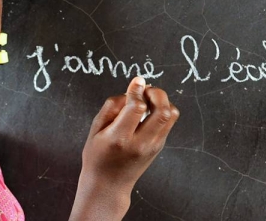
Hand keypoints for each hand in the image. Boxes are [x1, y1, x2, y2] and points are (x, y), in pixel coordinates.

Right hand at [69, 77, 179, 220]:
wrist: (108, 185)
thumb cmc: (97, 157)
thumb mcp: (94, 130)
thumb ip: (111, 108)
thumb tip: (130, 90)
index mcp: (120, 138)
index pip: (137, 108)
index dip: (137, 90)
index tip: (136, 81)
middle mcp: (141, 143)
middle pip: (163, 111)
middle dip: (157, 93)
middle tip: (144, 89)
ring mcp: (153, 146)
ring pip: (171, 116)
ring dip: (162, 101)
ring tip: (147, 99)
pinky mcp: (159, 146)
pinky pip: (168, 122)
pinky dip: (160, 110)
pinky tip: (146, 112)